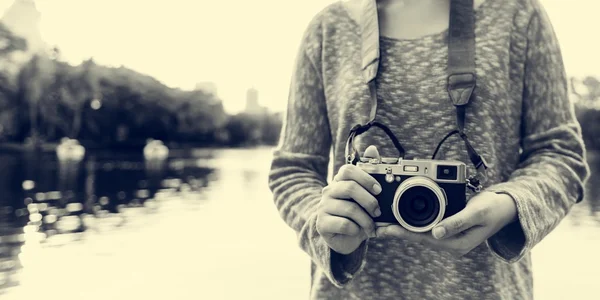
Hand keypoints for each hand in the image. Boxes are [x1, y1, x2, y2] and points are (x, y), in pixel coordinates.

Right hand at [316, 164, 381, 254]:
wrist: (344, 238)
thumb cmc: (357, 215)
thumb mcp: (366, 196)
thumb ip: (370, 173)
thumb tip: (372, 148)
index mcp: (340, 181)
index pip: (347, 170)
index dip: (365, 178)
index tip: (379, 190)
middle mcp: (329, 191)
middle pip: (350, 188)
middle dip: (369, 201)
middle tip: (378, 211)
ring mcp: (323, 208)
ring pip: (350, 209)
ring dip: (366, 220)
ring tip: (371, 226)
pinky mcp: (322, 224)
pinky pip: (344, 224)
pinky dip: (356, 229)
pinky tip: (357, 231)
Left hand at [376, 192, 517, 256]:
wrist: (506, 207)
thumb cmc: (494, 208)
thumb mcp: (477, 212)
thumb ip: (457, 222)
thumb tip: (437, 232)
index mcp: (458, 243)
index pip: (425, 238)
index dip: (405, 233)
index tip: (388, 228)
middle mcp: (451, 243)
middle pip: (418, 238)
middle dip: (398, 232)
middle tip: (377, 227)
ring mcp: (449, 237)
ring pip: (420, 234)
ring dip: (402, 228)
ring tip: (383, 224)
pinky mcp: (447, 230)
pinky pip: (426, 228)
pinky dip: (412, 223)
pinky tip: (400, 219)